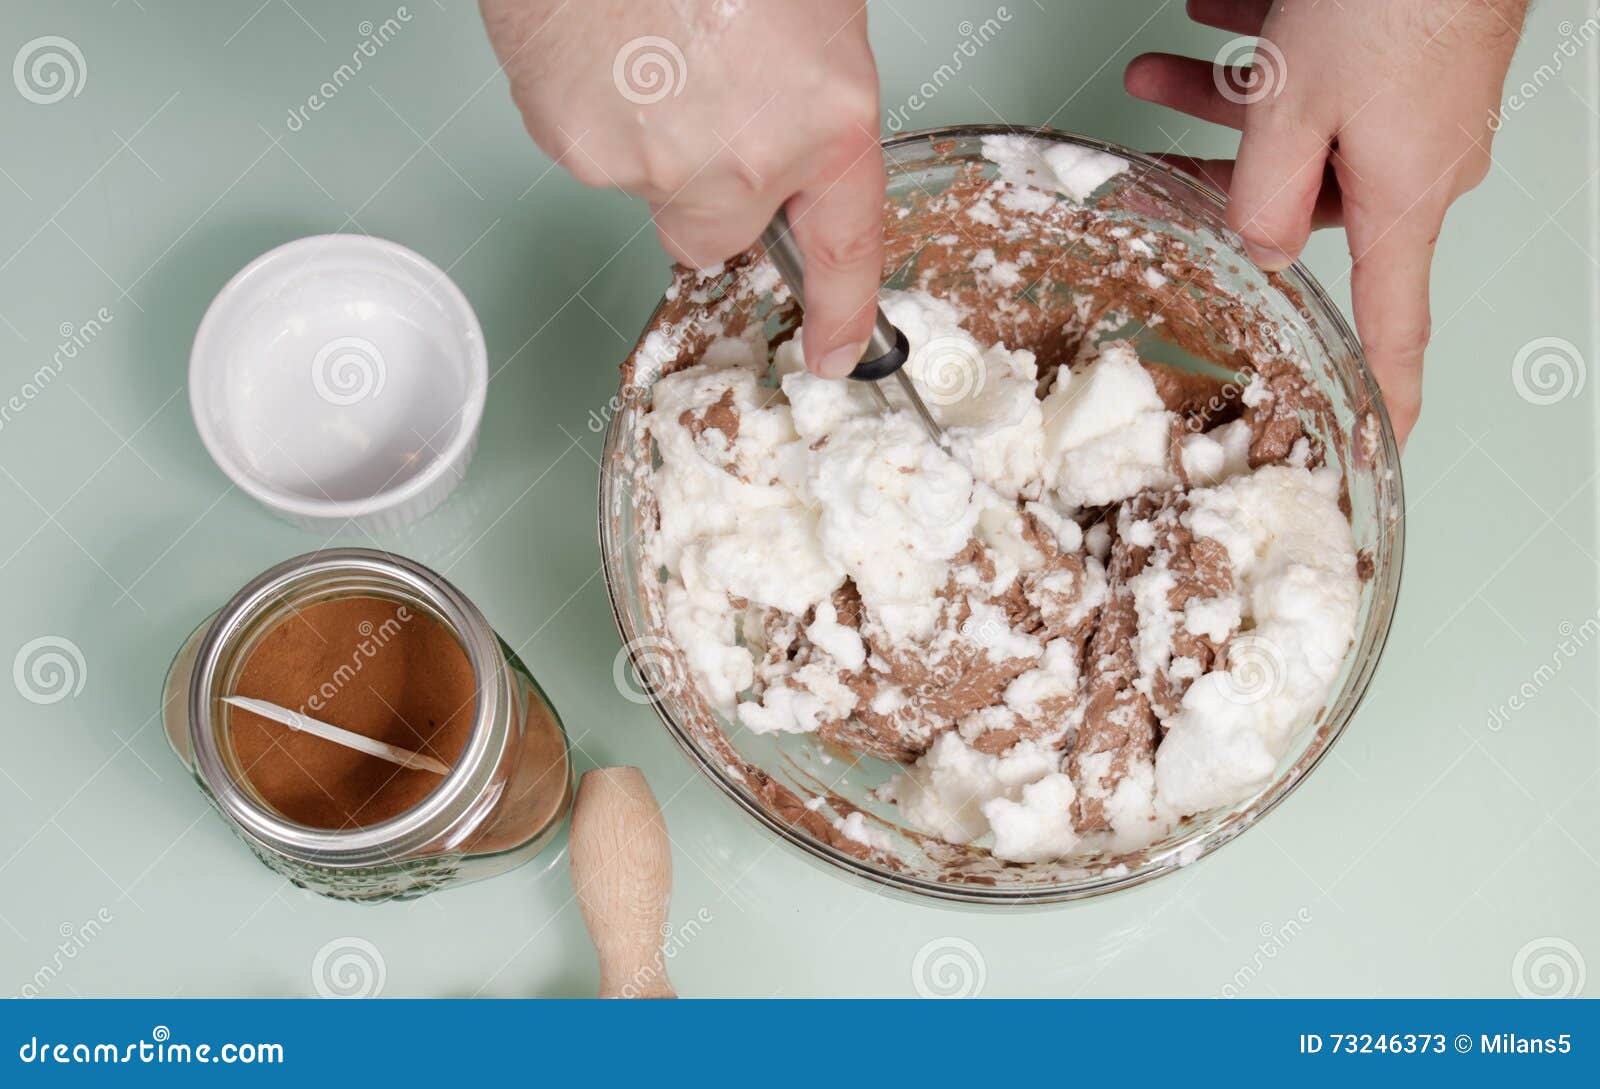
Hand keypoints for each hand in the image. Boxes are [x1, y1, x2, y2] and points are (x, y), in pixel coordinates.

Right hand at [479, 0, 885, 377]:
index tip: (835, 351)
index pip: (844, 246)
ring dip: (652, 137)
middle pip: (718, 233)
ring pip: (651, 188)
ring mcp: (653, 163)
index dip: (842, 310)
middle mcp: (744, 160)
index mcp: (824, 116)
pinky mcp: (578, 150)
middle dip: (711, 188)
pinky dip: (597, 112)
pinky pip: (594, 153)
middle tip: (698, 105)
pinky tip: (605, 48)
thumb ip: (808, 97)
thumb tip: (787, 138)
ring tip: (644, 46)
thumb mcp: (812, 12)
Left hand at [1125, 0, 1528, 442]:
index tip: (1382, 440)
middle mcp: (1418, 162)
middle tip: (1153, 170)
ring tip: (1157, 69)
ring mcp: (1418, 106)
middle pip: (1309, 203)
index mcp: (1400, 200)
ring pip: (1306, 124)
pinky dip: (1271, 51)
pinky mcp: (1413, 51)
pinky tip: (1217, 14)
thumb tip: (1257, 248)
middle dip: (1220, 177)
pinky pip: (1331, 69)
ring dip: (1223, 101)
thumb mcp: (1296, 108)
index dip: (1387, 392)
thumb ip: (1262, 194)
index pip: (1396, 327)